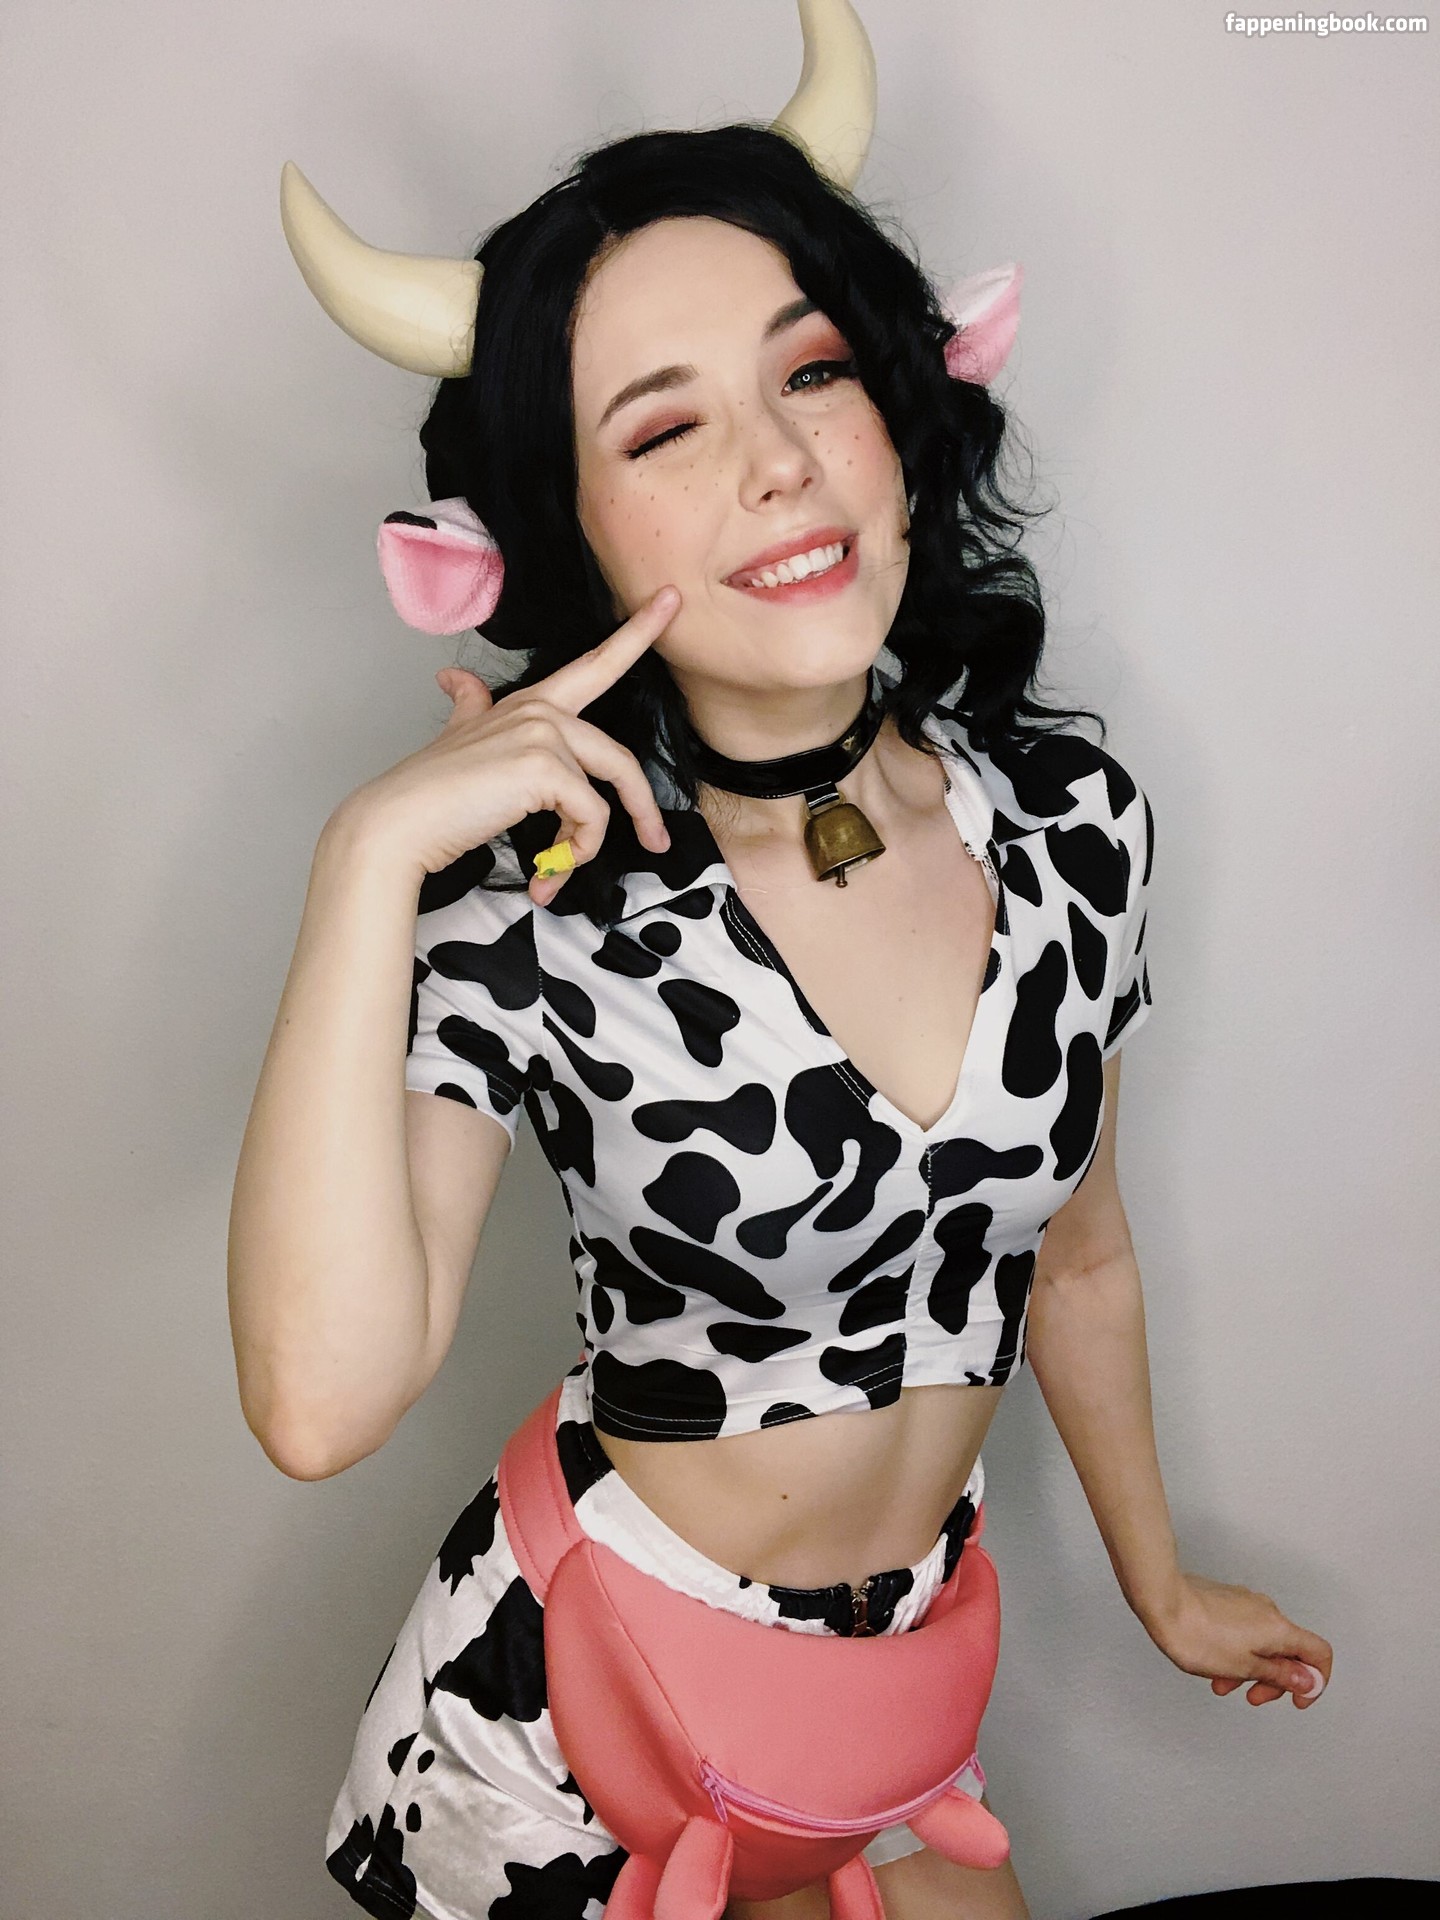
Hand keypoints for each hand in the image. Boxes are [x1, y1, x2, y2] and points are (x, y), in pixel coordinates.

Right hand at [345, 586, 681, 899]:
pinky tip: (546, 872)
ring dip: (590, 845)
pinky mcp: (546, 768)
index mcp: (529, 704)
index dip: (638, 631)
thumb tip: (453, 677)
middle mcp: (541, 711)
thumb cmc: (430, 792)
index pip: (593, 663)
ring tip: (560, 872)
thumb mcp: (457, 736)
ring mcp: (544, 734)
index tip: (671, 599)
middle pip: (619, 757)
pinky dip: (575, 852)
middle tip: (656, 841)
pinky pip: (591, 818)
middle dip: (644, 806)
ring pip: (609, 792)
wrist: (399, 821)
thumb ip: (469, 704)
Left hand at [1146, 1571, 1331, 1708]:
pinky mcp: (1227, 1601)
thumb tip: (1309, 1681)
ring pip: (1262, 1644)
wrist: (1162, 1601)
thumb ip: (1281, 1675)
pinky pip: (1244, 1632)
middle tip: (1254, 1697)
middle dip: (1275, 1680)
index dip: (1317, 1680)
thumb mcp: (1244, 1667)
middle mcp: (1267, 1611)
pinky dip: (1236, 1653)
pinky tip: (1214, 1665)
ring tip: (1222, 1684)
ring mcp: (1246, 1603)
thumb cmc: (1196, 1634)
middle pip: (1289, 1651)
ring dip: (1249, 1669)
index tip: (1298, 1698)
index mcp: (1279, 1629)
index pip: (1319, 1653)